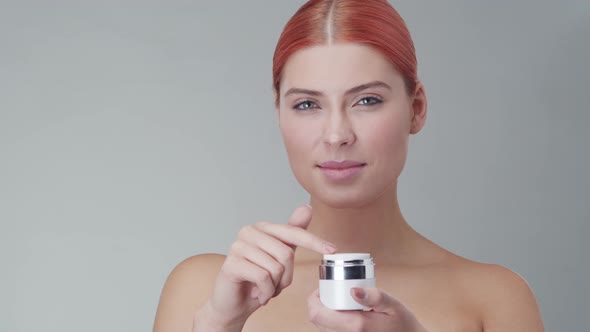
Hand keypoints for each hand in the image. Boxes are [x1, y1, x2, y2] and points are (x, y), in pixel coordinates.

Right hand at [196, 205, 336, 329]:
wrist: (232, 305)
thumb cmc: (256, 281)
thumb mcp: (280, 257)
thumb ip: (292, 233)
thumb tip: (306, 208)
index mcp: (262, 228)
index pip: (294, 232)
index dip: (314, 242)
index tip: (332, 249)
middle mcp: (248, 232)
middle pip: (286, 253)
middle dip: (286, 277)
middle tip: (275, 285)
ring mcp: (237, 246)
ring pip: (275, 268)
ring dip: (275, 287)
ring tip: (264, 289)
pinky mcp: (231, 263)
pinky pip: (263, 277)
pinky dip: (265, 292)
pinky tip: (257, 294)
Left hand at [307, 287, 428, 331]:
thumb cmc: (404, 324)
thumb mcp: (393, 305)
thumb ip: (374, 297)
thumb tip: (352, 289)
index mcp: (356, 326)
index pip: (317, 314)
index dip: (313, 299)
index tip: (322, 288)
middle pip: (317, 321)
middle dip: (318, 305)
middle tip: (330, 292)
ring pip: (324, 327)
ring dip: (326, 314)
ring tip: (339, 302)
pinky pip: (334, 331)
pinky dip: (333, 321)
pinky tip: (345, 313)